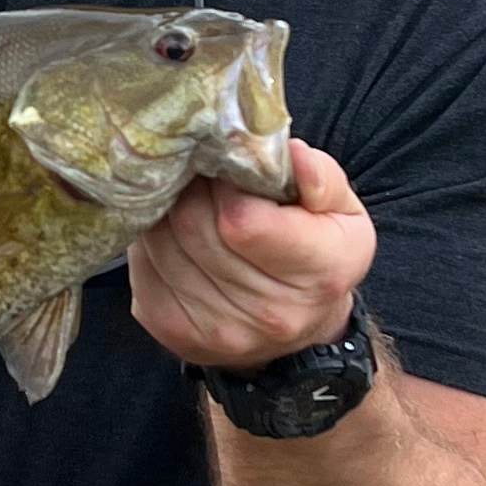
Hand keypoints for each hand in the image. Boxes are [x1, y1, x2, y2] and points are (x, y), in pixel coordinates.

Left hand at [126, 139, 374, 377]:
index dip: (226, 182)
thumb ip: (321, 178)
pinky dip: (151, 242)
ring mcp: (218, 331)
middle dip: (192, 188)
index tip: (231, 167)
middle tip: (203, 173)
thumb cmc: (320, 254)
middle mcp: (270, 314)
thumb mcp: (343, 212)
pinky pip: (142, 268)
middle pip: (193, 226)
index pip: (242, 221)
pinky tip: (173, 234)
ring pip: (160, 243)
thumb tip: (289, 153)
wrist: (300, 331)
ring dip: (167, 212)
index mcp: (320, 272)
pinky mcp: (175, 332)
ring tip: (190, 201)